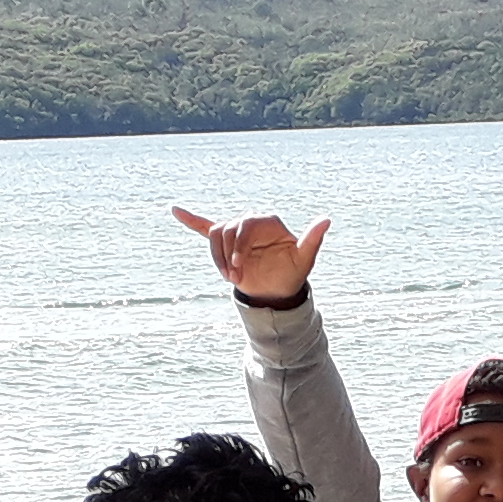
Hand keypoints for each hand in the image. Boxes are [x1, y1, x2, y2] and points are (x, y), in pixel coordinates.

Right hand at [172, 205, 327, 305]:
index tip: (239, 270)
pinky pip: (206, 227)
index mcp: (268, 221)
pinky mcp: (226, 243)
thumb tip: (326, 219)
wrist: (277, 291)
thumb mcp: (304, 259)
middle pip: (227, 229)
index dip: (238, 246)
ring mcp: (237, 232)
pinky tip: (176, 210)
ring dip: (217, 256)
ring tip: (227, 277)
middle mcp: (251, 222)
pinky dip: (191, 220)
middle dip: (227, 254)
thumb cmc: (292, 273)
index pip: (245, 224)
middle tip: (233, 278)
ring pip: (216, 234)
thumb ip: (312, 239)